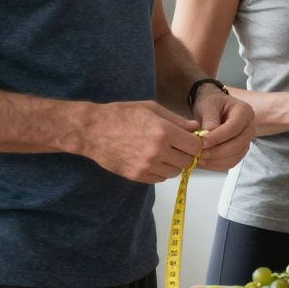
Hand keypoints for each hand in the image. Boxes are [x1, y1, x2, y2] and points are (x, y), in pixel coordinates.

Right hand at [82, 101, 204, 183]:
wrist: (92, 131)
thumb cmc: (122, 115)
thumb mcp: (152, 109)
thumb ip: (176, 120)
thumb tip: (195, 128)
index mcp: (164, 132)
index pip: (195, 146)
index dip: (196, 143)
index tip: (191, 140)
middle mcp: (157, 151)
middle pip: (187, 161)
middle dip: (186, 154)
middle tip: (178, 147)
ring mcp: (146, 166)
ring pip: (175, 172)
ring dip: (174, 164)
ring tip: (164, 153)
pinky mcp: (136, 175)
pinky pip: (160, 179)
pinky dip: (161, 171)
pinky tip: (153, 160)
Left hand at [190, 88, 254, 170]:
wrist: (214, 107)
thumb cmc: (212, 103)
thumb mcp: (208, 105)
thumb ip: (209, 119)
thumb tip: (208, 136)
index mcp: (245, 111)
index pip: (233, 128)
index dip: (217, 138)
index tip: (201, 143)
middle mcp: (250, 127)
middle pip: (237, 145)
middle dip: (217, 152)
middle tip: (198, 154)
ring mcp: (246, 140)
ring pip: (235, 156)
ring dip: (216, 161)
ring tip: (198, 159)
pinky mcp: (240, 151)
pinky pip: (231, 162)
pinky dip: (217, 165)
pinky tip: (204, 163)